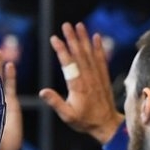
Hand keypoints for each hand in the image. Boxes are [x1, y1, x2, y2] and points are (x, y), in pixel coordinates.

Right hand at [39, 22, 124, 143]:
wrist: (107, 124)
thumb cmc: (85, 121)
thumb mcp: (67, 115)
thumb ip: (55, 102)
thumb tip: (43, 91)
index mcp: (78, 86)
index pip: (68, 64)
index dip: (61, 50)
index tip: (54, 38)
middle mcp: (89, 78)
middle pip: (79, 53)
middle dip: (72, 38)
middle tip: (66, 25)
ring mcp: (97, 76)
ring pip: (90, 53)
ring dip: (84, 38)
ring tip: (79, 25)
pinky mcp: (103, 77)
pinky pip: (101, 58)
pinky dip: (99, 47)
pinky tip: (96, 37)